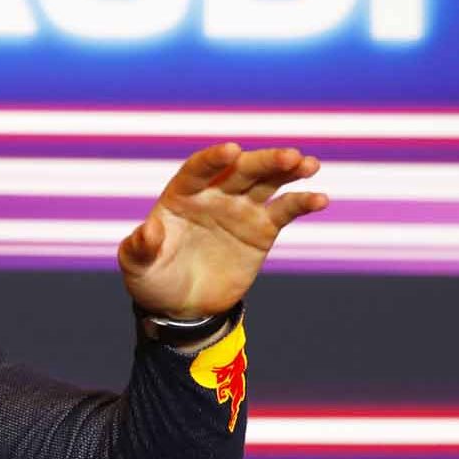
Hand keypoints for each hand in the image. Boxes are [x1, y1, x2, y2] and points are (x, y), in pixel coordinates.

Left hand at [119, 145, 326, 319]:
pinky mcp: (262, 229)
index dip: (214, 160)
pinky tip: (321, 199)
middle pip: (241, 169)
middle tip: (289, 156)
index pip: (199, 169)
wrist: (183, 307)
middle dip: (264, 160)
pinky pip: (285, 209)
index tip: (231, 151)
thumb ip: (140, 248)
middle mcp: (214, 195)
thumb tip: (148, 230)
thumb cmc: (153, 281)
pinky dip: (303, 201)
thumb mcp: (137, 268)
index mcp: (182, 195)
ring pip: (267, 181)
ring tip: (310, 165)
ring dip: (288, 170)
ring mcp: (241, 209)